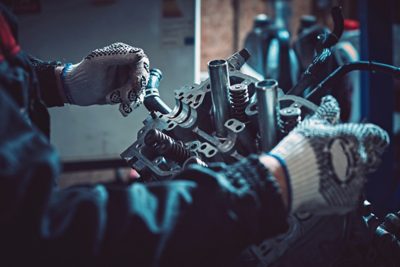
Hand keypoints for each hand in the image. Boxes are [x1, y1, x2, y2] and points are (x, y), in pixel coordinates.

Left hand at [56, 42, 149, 115]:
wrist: (75, 91)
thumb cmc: (83, 73)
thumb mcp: (100, 62)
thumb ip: (120, 56)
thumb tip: (139, 54)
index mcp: (122, 54)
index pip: (141, 60)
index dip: (142, 72)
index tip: (137, 83)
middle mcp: (127, 66)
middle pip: (143, 77)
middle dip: (135, 88)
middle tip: (125, 96)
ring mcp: (127, 80)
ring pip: (140, 90)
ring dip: (130, 98)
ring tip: (114, 99)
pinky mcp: (125, 92)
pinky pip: (134, 99)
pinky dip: (129, 105)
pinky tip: (121, 108)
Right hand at [268, 96, 388, 213]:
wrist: (290, 177)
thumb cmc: (300, 150)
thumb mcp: (313, 125)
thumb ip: (327, 112)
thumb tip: (330, 101)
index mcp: (356, 138)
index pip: (377, 135)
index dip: (367, 136)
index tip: (357, 138)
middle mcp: (362, 158)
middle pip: (371, 155)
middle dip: (358, 154)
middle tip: (338, 154)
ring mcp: (358, 180)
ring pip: (361, 174)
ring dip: (349, 171)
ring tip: (327, 171)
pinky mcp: (350, 198)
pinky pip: (352, 192)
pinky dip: (341, 189)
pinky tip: (326, 184)